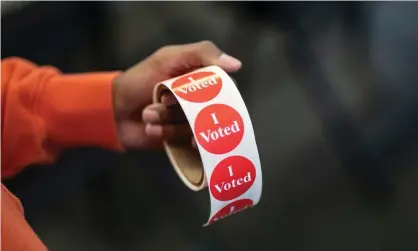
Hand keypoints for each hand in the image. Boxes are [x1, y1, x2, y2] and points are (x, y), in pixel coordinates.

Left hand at [112, 41, 241, 148]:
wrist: (113, 108)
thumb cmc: (141, 78)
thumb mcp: (169, 57)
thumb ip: (203, 53)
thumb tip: (236, 65)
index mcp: (203, 80)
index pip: (227, 89)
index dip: (214, 93)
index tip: (193, 93)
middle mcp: (201, 102)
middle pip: (211, 111)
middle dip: (182, 108)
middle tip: (162, 101)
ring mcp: (191, 122)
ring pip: (196, 127)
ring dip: (168, 120)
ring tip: (148, 114)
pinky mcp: (181, 139)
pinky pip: (185, 141)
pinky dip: (165, 133)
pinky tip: (151, 128)